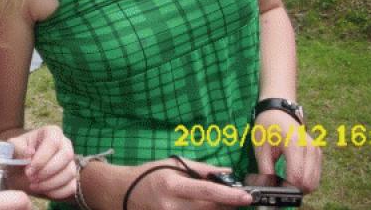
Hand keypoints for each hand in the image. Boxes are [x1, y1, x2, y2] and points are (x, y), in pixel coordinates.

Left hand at [8, 125, 74, 199]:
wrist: (19, 170)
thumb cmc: (17, 156)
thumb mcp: (12, 149)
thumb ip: (18, 148)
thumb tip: (29, 153)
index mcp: (51, 132)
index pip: (53, 142)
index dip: (42, 158)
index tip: (28, 170)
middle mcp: (65, 144)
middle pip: (66, 156)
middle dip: (47, 171)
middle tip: (31, 179)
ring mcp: (70, 161)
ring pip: (70, 172)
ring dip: (50, 183)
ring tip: (34, 185)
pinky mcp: (72, 178)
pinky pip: (71, 186)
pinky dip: (57, 192)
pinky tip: (43, 191)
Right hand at [123, 157, 253, 209]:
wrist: (124, 192)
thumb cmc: (149, 174)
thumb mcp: (173, 165)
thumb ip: (202, 170)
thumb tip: (227, 172)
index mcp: (173, 185)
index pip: (207, 191)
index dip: (229, 195)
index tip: (247, 197)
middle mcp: (172, 206)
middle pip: (210, 209)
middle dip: (227, 204)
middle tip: (237, 197)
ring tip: (220, 201)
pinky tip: (206, 207)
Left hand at [253, 110, 321, 192]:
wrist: (278, 110)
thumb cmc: (267, 126)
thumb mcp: (260, 146)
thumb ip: (265, 168)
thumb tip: (269, 187)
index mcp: (293, 143)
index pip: (296, 177)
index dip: (286, 187)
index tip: (276, 188)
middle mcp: (309, 147)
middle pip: (308, 183)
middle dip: (294, 189)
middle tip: (280, 186)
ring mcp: (316, 150)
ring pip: (314, 182)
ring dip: (301, 187)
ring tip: (286, 180)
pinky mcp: (318, 153)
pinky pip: (316, 176)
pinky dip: (306, 180)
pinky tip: (293, 175)